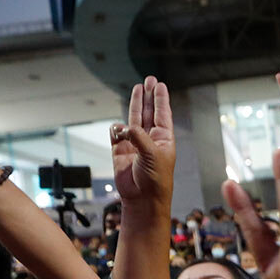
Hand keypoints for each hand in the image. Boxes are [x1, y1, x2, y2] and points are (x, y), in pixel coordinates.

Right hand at [112, 76, 175, 203]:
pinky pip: (116, 134)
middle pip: (149, 112)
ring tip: (138, 88)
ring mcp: (135, 144)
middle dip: (149, 96)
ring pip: (134, 119)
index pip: (162, 114)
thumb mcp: (152, 155)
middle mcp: (150, 139)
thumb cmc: (155, 180)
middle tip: (149, 80)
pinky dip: (116, 129)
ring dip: (135, 104)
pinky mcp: (120, 151)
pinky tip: (118, 127)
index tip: (160, 84)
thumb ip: (139, 137)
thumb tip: (124, 126)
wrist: (142, 199)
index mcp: (163, 139)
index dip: (160, 99)